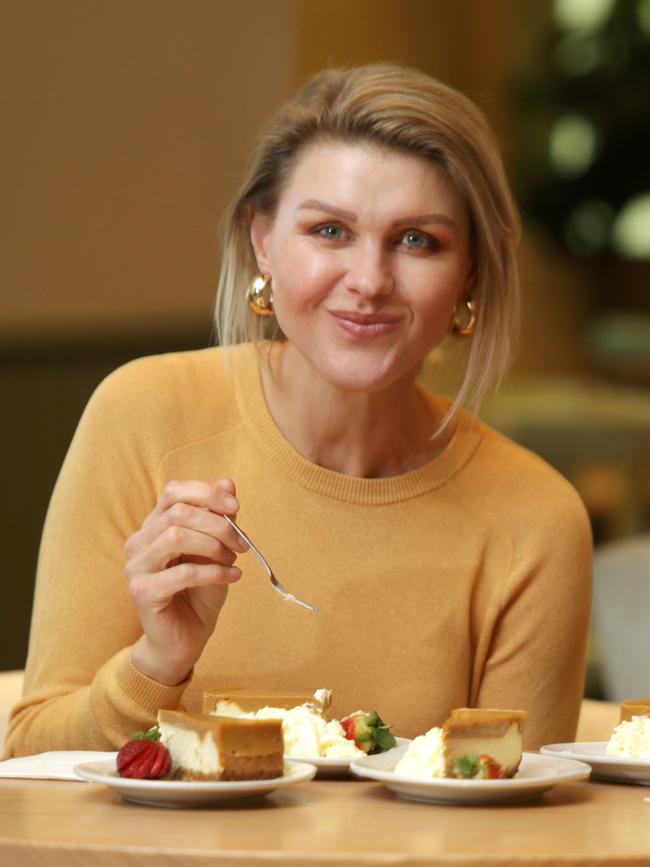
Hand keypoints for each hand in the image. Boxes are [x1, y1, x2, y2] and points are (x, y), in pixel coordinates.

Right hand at [125, 478, 247, 685]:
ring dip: (213, 546)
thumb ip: (219, 517)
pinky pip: (182, 572)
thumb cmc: (200, 591)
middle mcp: (139, 542)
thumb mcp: (216, 549)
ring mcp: (136, 567)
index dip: (207, 494)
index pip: (174, 491)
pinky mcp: (141, 592)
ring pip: (175, 537)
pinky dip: (214, 572)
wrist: (185, 638)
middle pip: (178, 513)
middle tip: (241, 544)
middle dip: (218, 525)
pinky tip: (232, 577)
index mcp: (154, 526)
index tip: (235, 507)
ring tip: (233, 560)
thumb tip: (227, 482)